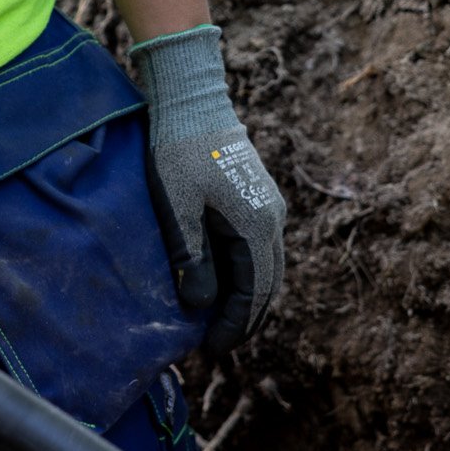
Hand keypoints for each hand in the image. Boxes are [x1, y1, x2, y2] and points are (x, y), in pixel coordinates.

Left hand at [131, 24, 284, 355]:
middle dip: (247, 318)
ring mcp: (270, 206)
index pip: (253, 292)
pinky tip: (228, 282)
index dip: (235, 325)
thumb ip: (191, 258)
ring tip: (224, 322)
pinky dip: (250, 273)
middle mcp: (273, 219)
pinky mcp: (259, 196)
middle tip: (219, 344)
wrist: (193, 100)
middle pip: (268, 284)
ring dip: (250, 297)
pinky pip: (261, 247)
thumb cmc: (179, 151)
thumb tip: (201, 306)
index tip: (213, 349)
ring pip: (268, 266)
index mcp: (256, 226)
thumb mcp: (177, 208)